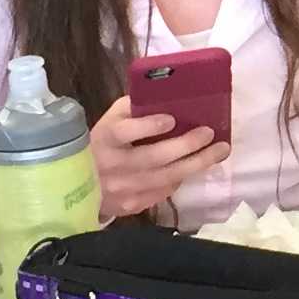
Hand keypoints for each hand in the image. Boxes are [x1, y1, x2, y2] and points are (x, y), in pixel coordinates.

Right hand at [89, 95, 229, 222]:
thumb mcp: (110, 120)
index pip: (124, 132)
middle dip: (186, 145)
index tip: (171, 119)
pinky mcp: (131, 205)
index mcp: (104, 138)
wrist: (79, 185)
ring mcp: (122, 189)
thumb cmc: (102, 143)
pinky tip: (195, 166)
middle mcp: (111, 166)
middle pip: (153, 158)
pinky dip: (181, 178)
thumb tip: (168, 93)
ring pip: (165, 178)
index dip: (148, 126)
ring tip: (220, 150)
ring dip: (196, 163)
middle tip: (209, 133)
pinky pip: (164, 192)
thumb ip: (134, 107)